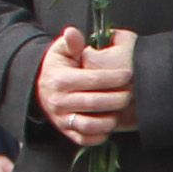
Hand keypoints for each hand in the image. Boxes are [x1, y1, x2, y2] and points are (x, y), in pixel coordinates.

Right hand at [35, 27, 134, 146]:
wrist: (41, 89)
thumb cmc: (59, 67)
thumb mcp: (61, 51)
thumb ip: (71, 43)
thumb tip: (73, 31)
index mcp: (60, 80)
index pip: (92, 80)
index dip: (114, 77)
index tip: (129, 74)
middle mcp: (59, 102)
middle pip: (94, 103)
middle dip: (117, 98)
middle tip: (131, 93)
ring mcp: (62, 119)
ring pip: (90, 125)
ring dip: (110, 119)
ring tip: (121, 109)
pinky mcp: (66, 132)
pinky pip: (85, 139)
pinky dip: (100, 135)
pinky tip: (110, 124)